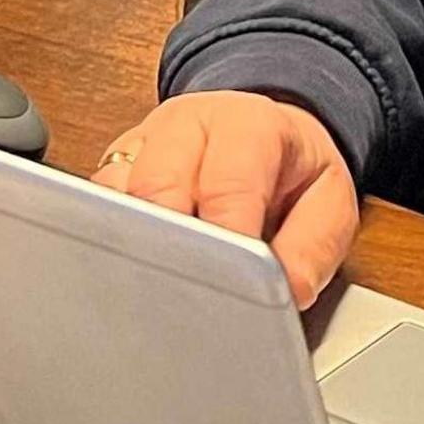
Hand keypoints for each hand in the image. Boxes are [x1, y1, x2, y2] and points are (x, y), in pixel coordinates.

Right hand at [92, 90, 358, 308]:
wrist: (264, 132)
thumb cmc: (293, 170)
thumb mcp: (329, 202)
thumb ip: (313, 247)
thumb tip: (288, 291)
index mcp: (248, 125)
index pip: (228, 181)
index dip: (225, 235)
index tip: (227, 284)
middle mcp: (188, 126)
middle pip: (156, 185)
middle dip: (168, 246)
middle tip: (182, 298)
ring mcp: (142, 146)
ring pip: (114, 196)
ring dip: (132, 246)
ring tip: (152, 289)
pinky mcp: (112, 172)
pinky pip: (94, 208)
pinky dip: (108, 242)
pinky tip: (127, 271)